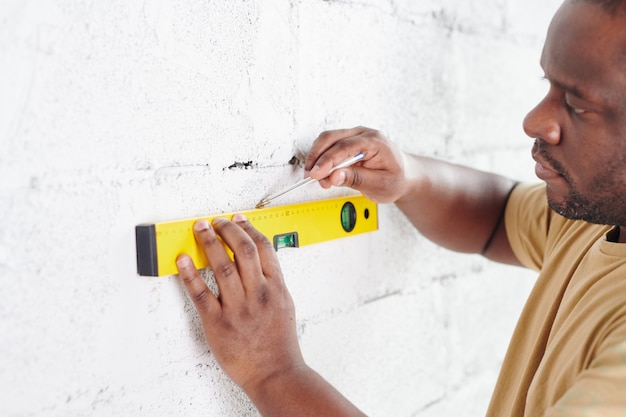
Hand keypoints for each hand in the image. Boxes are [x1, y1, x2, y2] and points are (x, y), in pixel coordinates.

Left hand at [176, 214, 303, 392]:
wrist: (274, 373)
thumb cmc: (279, 343)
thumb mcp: (285, 305)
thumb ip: (273, 282)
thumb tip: (259, 260)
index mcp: (276, 288)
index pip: (263, 248)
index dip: (248, 228)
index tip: (237, 220)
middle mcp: (258, 294)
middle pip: (243, 250)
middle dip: (227, 230)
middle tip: (216, 222)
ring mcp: (238, 308)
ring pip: (221, 266)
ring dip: (209, 243)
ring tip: (200, 229)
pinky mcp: (218, 323)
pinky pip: (201, 293)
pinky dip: (190, 274)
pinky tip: (183, 260)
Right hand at [304, 127, 409, 202]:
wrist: (404, 175)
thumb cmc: (395, 179)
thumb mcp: (380, 185)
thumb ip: (357, 179)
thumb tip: (334, 176)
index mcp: (375, 142)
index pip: (345, 147)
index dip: (327, 160)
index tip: (316, 174)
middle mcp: (364, 134)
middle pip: (331, 138)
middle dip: (317, 157)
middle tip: (311, 177)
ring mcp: (355, 135)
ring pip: (327, 139)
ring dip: (317, 158)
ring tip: (317, 179)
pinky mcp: (348, 141)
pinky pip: (330, 145)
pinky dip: (322, 158)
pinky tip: (322, 173)